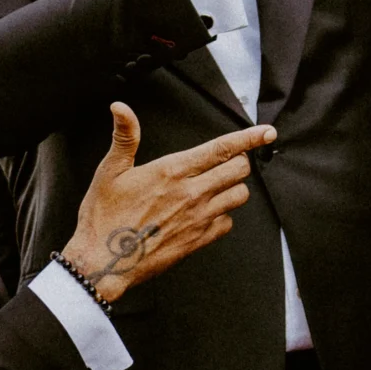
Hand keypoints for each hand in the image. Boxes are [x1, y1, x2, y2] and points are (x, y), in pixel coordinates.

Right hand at [61, 105, 273, 303]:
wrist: (103, 261)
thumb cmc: (103, 216)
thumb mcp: (109, 171)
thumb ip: (125, 137)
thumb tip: (120, 108)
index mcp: (172, 171)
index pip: (221, 149)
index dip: (249, 138)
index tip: (267, 132)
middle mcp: (191, 193)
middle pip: (239, 170)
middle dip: (237, 162)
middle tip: (224, 163)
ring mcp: (198, 218)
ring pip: (239, 195)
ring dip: (233, 187)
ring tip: (215, 186)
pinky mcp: (199, 240)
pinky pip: (228, 223)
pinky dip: (223, 216)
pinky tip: (206, 213)